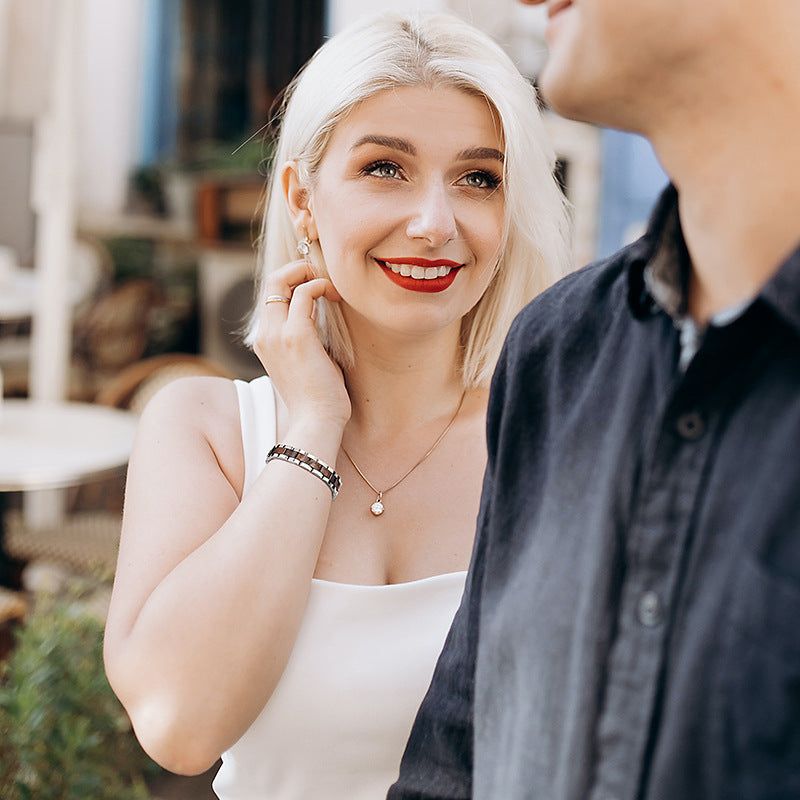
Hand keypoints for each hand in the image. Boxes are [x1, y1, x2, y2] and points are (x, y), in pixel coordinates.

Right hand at [254, 260, 351, 428]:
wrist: (316, 421)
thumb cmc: (317, 396)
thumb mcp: (306, 361)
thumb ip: (304, 337)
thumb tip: (317, 316)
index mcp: (264, 340)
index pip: (270, 296)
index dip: (292, 282)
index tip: (316, 287)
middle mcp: (265, 334)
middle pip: (270, 281)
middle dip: (298, 269)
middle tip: (322, 277)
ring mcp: (277, 334)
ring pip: (281, 280)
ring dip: (310, 274)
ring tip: (332, 288)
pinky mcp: (296, 335)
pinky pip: (304, 293)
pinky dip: (320, 286)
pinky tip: (334, 296)